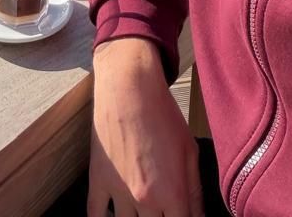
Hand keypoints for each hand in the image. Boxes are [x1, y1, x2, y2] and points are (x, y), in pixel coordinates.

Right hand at [88, 37, 202, 216]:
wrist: (129, 88)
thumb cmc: (163, 115)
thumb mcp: (190, 151)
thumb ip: (195, 191)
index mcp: (173, 195)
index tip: (180, 213)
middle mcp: (145, 201)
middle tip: (163, 208)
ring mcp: (119, 193)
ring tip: (142, 208)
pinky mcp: (97, 181)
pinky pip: (96, 214)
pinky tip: (114, 214)